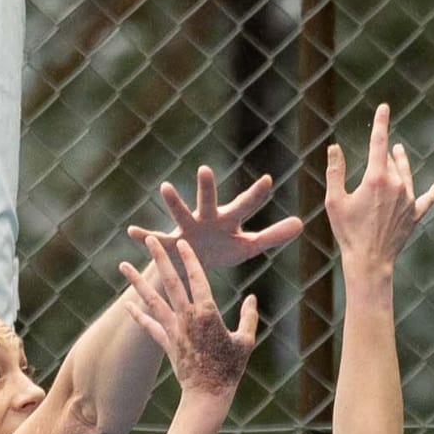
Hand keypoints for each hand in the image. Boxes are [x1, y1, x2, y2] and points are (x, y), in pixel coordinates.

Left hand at [119, 235, 257, 401]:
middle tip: (150, 240)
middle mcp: (187, 318)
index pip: (197, 279)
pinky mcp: (166, 343)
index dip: (190, 259)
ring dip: (137, 282)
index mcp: (208, 314)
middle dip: (160, 259)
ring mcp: (174, 330)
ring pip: (152, 300)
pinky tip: (126, 303)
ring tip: (123, 266)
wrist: (208, 394)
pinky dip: (137, 314)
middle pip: (171, 282)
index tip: (182, 242)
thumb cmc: (230, 368)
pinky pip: (149, 326)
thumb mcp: (246, 341)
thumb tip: (251, 298)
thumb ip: (249, 317)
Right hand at [129, 165, 301, 279]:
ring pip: (180, 213)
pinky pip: (157, 239)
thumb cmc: (222, 249)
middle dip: (208, 187)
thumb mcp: (248, 246)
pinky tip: (131, 232)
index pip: (245, 205)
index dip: (255, 195)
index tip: (268, 180)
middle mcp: (207, 218)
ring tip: (165, 187)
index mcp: (228, 220)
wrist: (192, 264)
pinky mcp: (171, 242)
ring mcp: (187, 229)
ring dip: (174, 202)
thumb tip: (302, 224)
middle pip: (209, 200)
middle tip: (206, 169)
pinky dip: (145, 237)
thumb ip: (273, 235)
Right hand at [326, 103, 433, 277]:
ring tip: (398, 151)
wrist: (370, 261)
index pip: (378, 141)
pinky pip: (426, 200)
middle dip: (383, 153)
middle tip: (380, 146)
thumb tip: (334, 147)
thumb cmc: (348, 232)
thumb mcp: (334, 200)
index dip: (381, 122)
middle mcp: (396, 184)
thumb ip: (335, 171)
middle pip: (390, 161)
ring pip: (405, 174)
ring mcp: (408, 200)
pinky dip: (432, 192)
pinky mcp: (414, 215)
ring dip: (401, 162)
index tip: (384, 107)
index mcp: (376, 178)